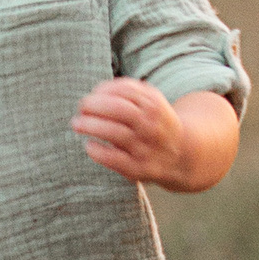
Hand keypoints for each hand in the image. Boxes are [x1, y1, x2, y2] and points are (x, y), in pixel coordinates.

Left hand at [74, 77, 192, 185]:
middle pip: (118, 109)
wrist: (181, 155)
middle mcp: (151, 126)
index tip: (92, 94)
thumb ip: (128, 90)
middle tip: (81, 107)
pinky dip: (97, 151)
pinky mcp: (139, 169)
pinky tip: (89, 145)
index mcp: (154, 105)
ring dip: (90, 126)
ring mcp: (145, 148)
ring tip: (77, 124)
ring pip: (114, 133)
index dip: (103, 90)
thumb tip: (96, 92)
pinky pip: (113, 159)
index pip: (124, 90)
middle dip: (93, 105)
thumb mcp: (151, 101)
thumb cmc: (154, 123)